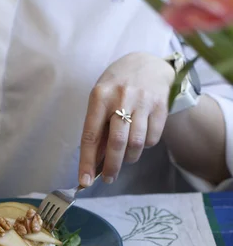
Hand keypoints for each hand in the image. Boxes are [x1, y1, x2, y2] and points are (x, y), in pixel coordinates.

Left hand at [78, 53, 174, 185]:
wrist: (148, 64)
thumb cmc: (117, 86)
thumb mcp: (101, 100)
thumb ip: (98, 128)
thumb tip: (96, 162)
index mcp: (99, 97)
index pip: (90, 135)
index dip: (87, 162)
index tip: (84, 181)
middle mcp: (121, 98)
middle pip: (117, 143)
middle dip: (111, 167)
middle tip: (108, 179)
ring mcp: (143, 101)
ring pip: (136, 144)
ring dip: (129, 158)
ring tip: (125, 156)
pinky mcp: (161, 106)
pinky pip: (152, 139)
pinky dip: (144, 146)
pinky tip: (140, 139)